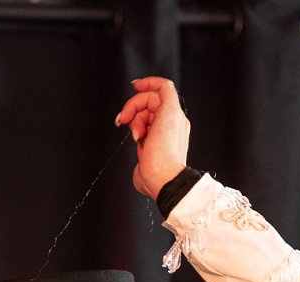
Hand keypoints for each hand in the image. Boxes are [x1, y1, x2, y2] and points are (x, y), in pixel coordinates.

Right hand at [114, 76, 190, 199]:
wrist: (160, 179)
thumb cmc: (165, 153)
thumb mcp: (169, 113)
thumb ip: (165, 93)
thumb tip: (154, 86)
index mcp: (174, 113)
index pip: (160, 90)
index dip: (147, 84)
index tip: (134, 86)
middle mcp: (167, 122)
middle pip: (146, 103)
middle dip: (134, 109)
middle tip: (126, 119)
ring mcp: (157, 134)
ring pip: (139, 117)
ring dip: (134, 124)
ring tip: (137, 136)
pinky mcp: (149, 145)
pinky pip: (138, 131)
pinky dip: (135, 134)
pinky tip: (137, 142)